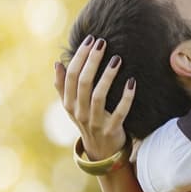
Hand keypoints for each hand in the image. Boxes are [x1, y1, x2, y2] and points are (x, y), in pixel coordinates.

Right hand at [55, 36, 134, 160]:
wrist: (101, 151)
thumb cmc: (87, 121)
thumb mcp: (72, 106)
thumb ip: (63, 86)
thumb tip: (57, 63)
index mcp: (69, 104)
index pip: (71, 76)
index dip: (80, 57)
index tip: (90, 40)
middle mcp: (79, 112)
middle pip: (83, 83)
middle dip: (92, 61)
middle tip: (102, 43)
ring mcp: (95, 122)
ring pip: (99, 96)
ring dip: (108, 76)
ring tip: (117, 59)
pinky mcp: (112, 130)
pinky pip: (120, 112)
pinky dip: (126, 98)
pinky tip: (133, 82)